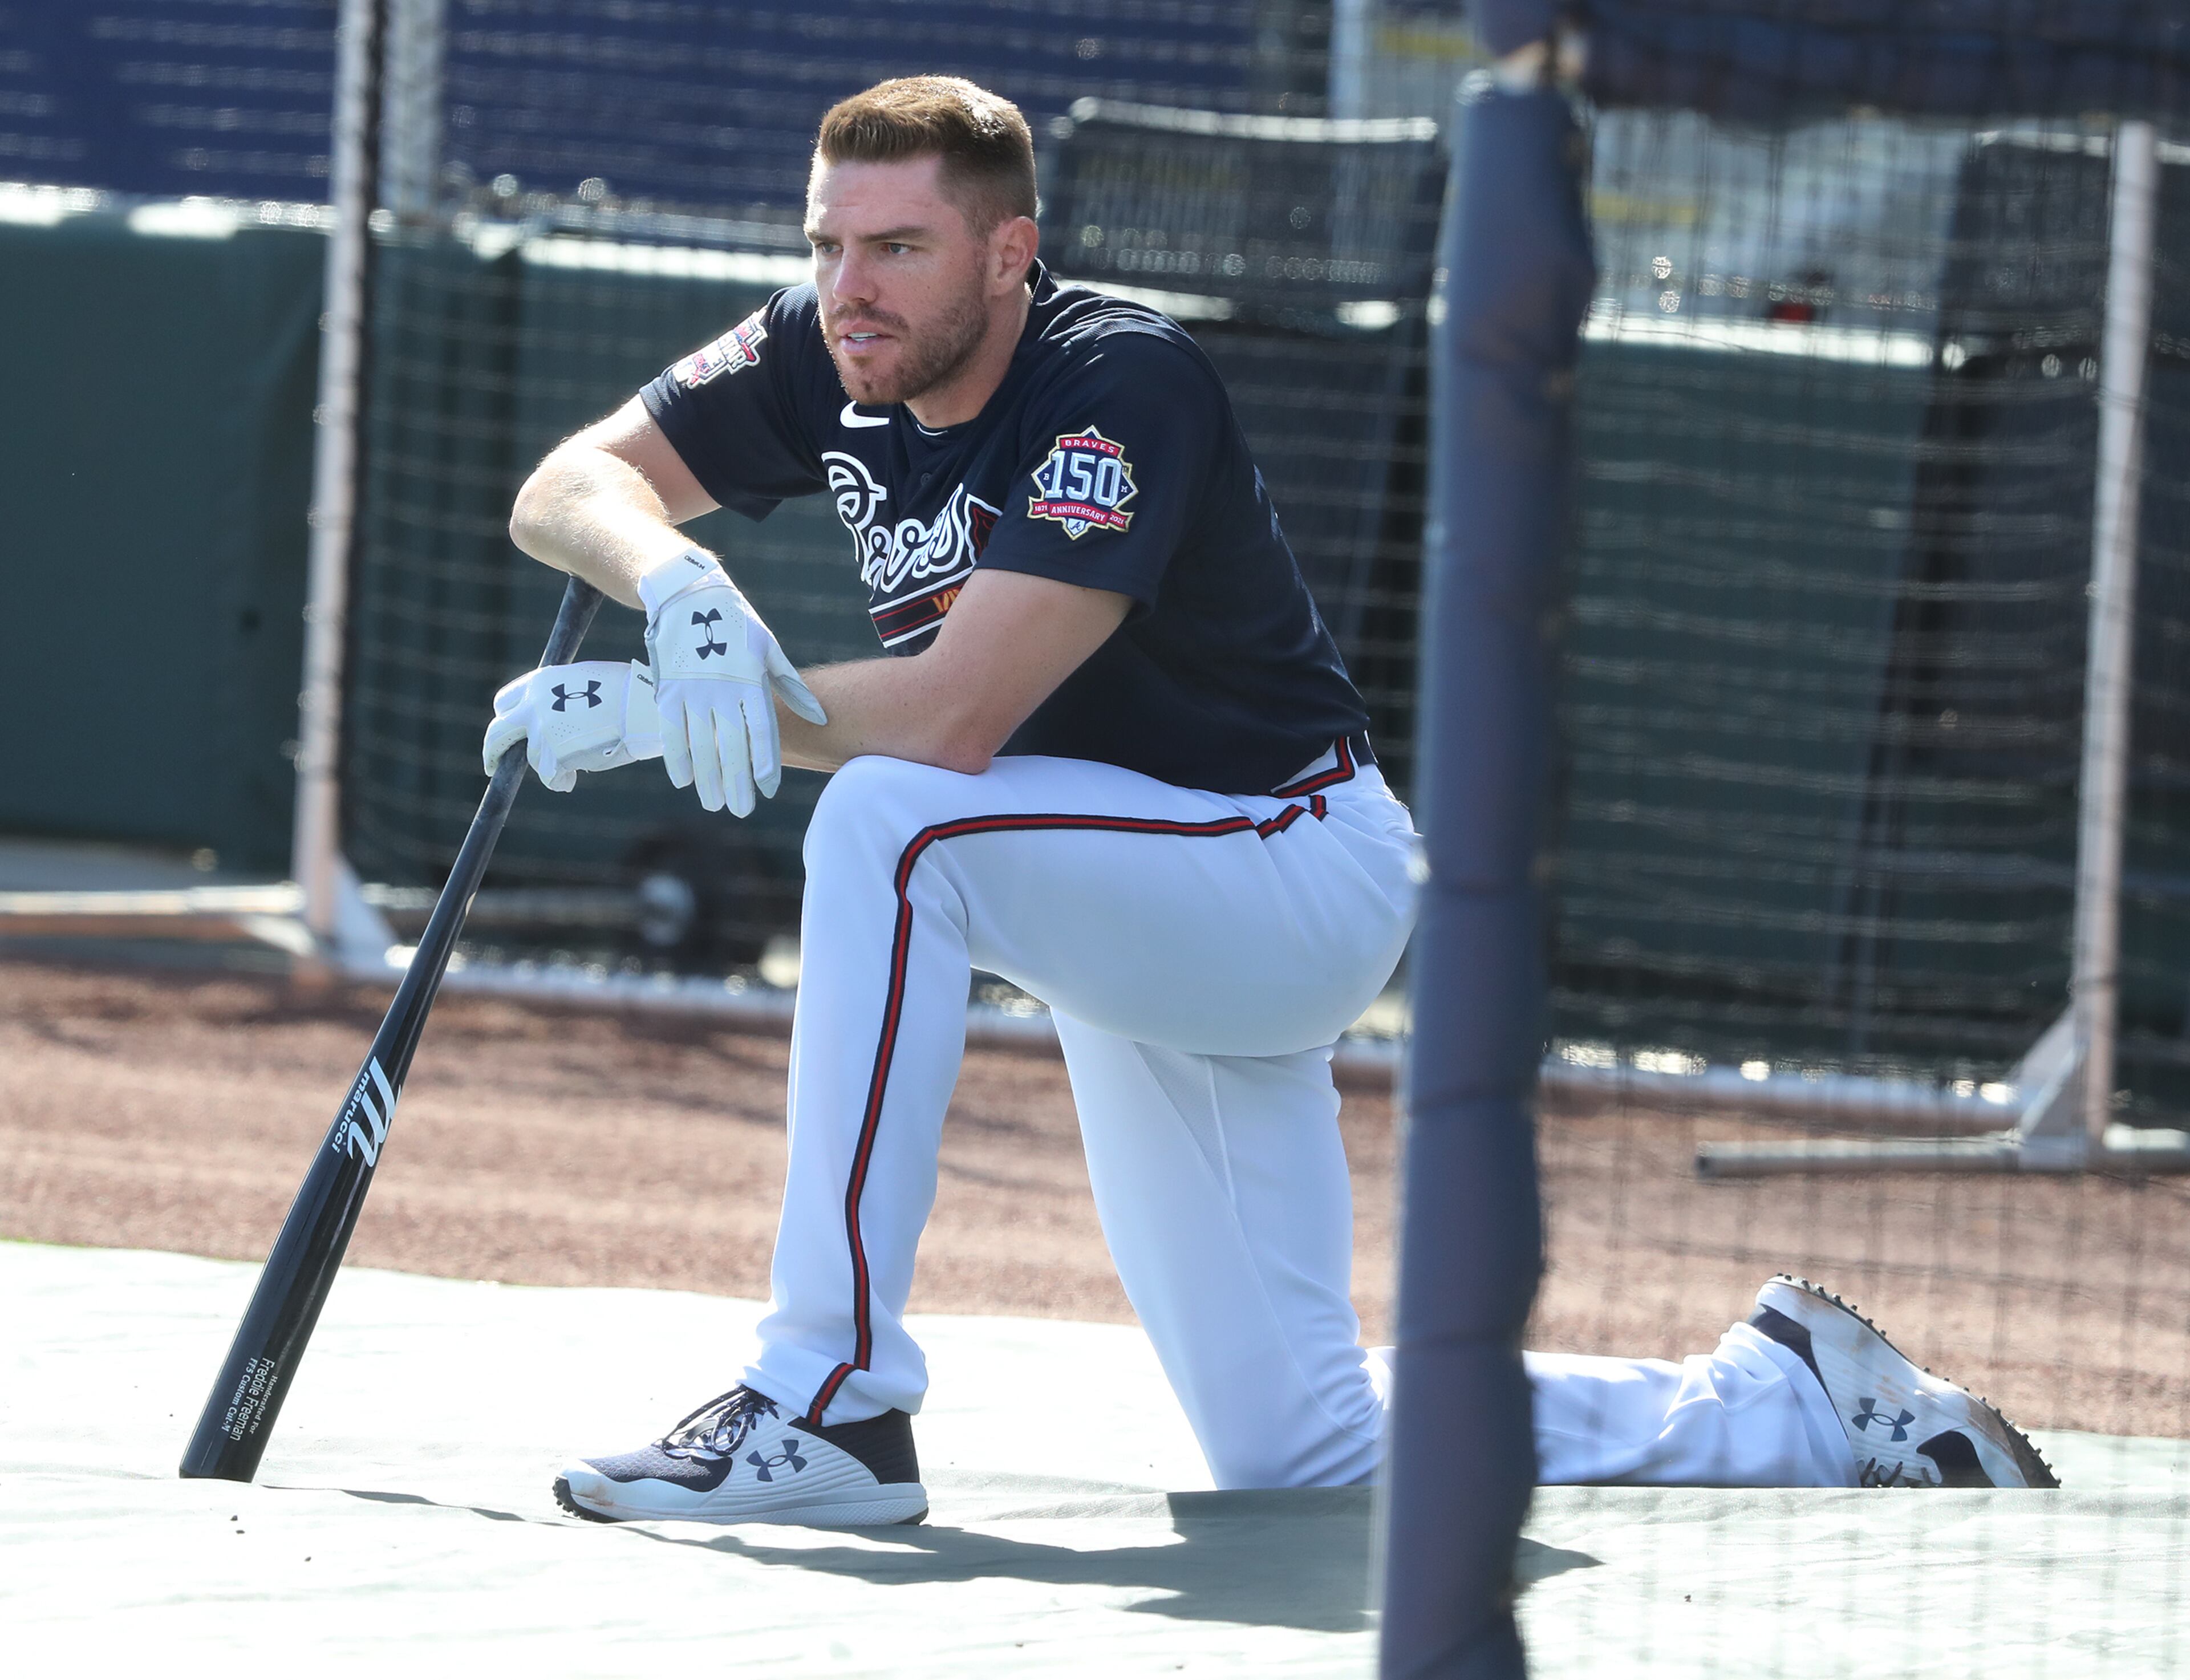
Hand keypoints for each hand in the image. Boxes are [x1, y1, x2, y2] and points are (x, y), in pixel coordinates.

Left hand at [482, 660, 662, 791]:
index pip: (505, 702)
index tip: (510, 733)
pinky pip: (549, 777)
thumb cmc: (626, 692)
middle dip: (492, 751)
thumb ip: (560, 695)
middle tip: (493, 764)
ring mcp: (541, 732)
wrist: (642, 708)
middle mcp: (533, 706)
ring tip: (575, 764)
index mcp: (539, 683)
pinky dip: (559, 781)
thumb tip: (556, 715)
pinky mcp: (553, 756)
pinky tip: (571, 780)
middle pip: (496, 733)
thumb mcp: (583, 680)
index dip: (508, 720)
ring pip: (532, 758)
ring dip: (550, 765)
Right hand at [638, 548, 826, 815]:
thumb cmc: (737, 626)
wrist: (689, 598)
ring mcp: (693, 692)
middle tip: (740, 810)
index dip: (765, 762)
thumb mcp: (769, 650)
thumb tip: (821, 717)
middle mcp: (723, 691)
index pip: (762, 731)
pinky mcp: (667, 690)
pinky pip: (672, 731)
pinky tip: (684, 781)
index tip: (767, 789)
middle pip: (732, 746)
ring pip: (701, 745)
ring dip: (707, 778)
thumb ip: (793, 687)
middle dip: (736, 782)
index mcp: (751, 681)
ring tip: (713, 803)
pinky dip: (677, 757)